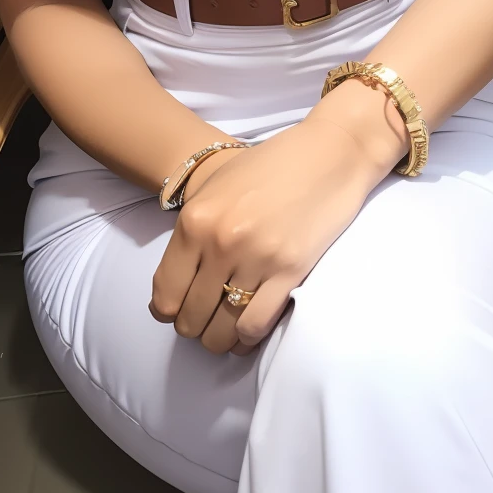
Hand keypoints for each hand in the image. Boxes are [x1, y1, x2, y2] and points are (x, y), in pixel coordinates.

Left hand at [149, 77, 408, 355]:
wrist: (328, 153)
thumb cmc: (271, 166)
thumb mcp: (217, 187)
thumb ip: (193, 231)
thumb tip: (175, 283)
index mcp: (196, 220)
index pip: (164, 293)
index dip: (166, 311)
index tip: (176, 312)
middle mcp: (220, 242)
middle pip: (190, 317)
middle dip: (194, 326)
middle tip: (205, 319)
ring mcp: (256, 259)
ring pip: (221, 331)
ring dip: (219, 339)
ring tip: (225, 330)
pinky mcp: (290, 272)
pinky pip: (255, 326)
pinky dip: (247, 339)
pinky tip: (248, 331)